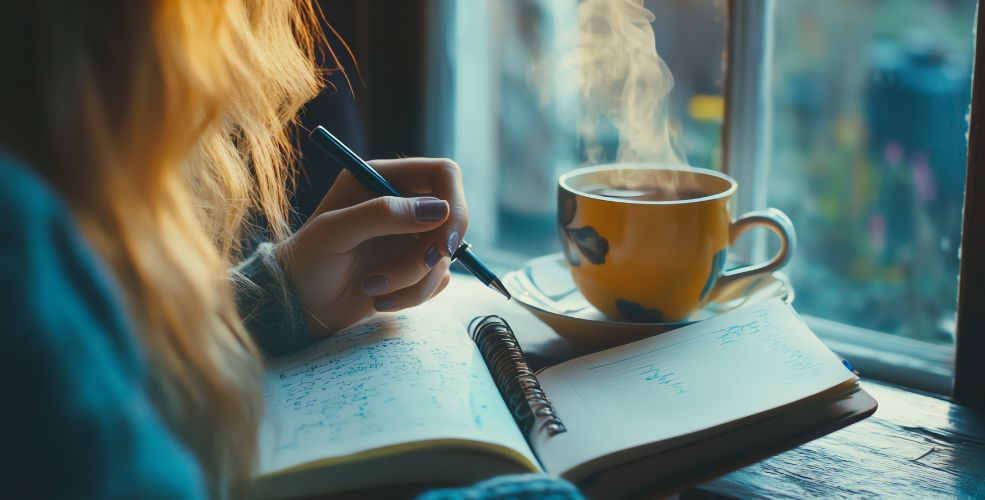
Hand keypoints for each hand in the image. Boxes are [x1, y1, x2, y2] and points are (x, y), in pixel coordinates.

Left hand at [276, 158, 467, 336]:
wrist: (298, 307)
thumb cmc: (307, 262)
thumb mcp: (335, 232)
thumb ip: (383, 214)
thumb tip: (440, 210)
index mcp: (381, 178)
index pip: (443, 175)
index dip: (454, 205)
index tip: (444, 244)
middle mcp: (402, 204)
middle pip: (451, 219)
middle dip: (431, 252)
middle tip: (408, 271)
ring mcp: (410, 238)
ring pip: (443, 256)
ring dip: (413, 281)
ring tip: (372, 289)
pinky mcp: (414, 269)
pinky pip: (438, 281)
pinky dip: (415, 295)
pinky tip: (380, 300)